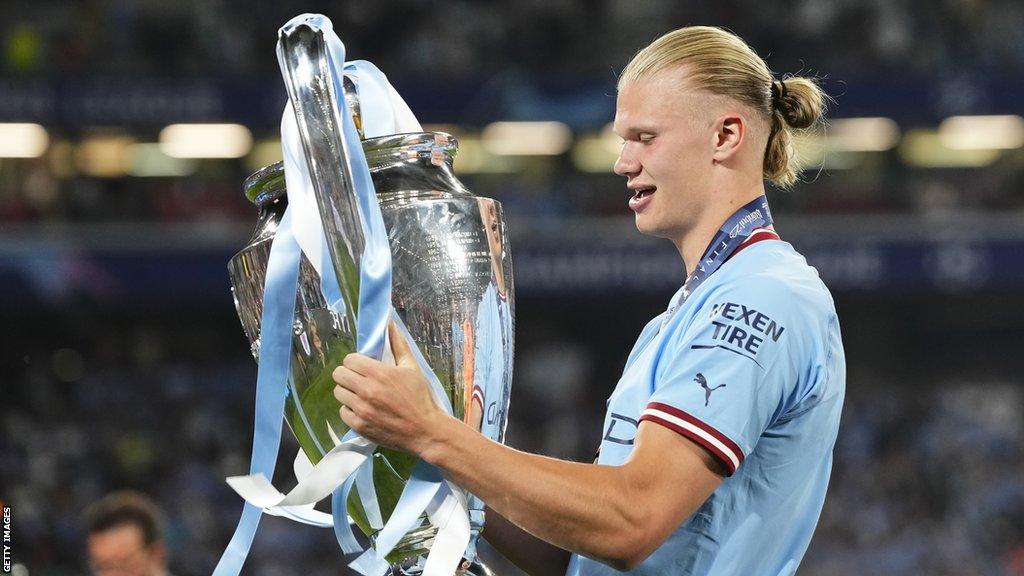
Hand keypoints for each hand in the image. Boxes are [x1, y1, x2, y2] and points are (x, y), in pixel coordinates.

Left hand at [332, 321, 449, 454]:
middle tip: (359, 379)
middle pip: (339, 375)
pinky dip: (350, 410)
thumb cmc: (420, 397)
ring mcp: (361, 409)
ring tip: (360, 395)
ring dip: (347, 392)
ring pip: (338, 393)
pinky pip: (342, 412)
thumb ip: (399, 345)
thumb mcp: (412, 368)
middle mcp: (366, 390)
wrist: (425, 430)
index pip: (349, 360)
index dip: (355, 361)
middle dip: (348, 374)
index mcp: (379, 373)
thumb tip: (390, 324)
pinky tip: (362, 409)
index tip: (363, 367)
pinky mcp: (359, 425)